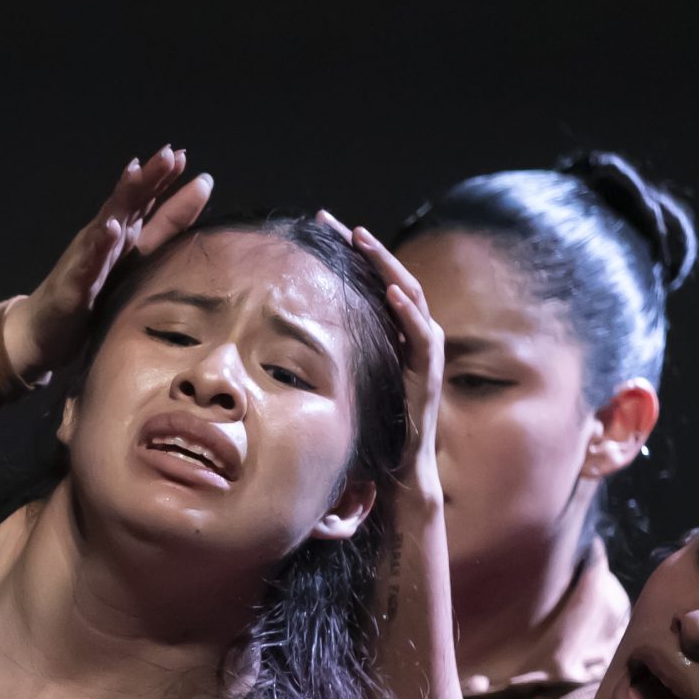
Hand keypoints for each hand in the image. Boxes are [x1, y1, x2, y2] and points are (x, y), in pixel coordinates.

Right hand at [2, 146, 214, 383]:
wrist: (43, 332)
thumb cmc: (91, 296)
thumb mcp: (137, 261)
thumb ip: (167, 228)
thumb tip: (201, 190)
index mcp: (122, 236)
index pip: (144, 201)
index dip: (162, 178)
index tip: (183, 155)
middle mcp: (103, 240)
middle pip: (127, 203)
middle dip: (147, 177)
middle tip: (169, 153)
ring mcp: (86, 259)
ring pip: (107, 223)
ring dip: (122, 198)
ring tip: (137, 173)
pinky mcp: (74, 285)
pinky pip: (87, 262)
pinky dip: (98, 244)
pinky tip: (109, 229)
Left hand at [341, 222, 443, 505]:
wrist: (396, 478)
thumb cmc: (366, 435)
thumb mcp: (340, 385)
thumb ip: (322, 357)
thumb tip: (270, 339)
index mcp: (389, 335)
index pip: (370, 282)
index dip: (347, 254)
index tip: (317, 228)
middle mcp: (410, 337)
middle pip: (389, 277)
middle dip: (362, 247)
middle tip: (330, 221)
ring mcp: (423, 355)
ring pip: (409, 295)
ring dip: (385, 265)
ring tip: (361, 239)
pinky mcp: (427, 376)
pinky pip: (421, 336)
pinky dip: (408, 312)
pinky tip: (389, 293)